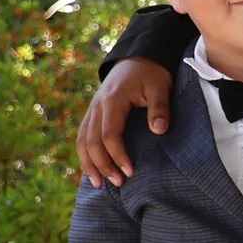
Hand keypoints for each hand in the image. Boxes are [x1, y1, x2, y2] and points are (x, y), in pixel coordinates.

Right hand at [76, 57, 171, 185]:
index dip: (118, 155)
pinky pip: (83, 136)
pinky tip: (92, 169)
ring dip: (89, 163)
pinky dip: (85, 154)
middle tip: (118, 183)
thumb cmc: (151, 73)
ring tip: (99, 184)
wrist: (138, 58)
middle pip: (91, 142)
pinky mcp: (93, 112)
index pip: (109, 135)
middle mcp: (97, 106)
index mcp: (112, 101)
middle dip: (103, 165)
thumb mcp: (160, 87)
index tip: (130, 171)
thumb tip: (159, 130)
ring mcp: (92, 109)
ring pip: (81, 140)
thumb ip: (159, 108)